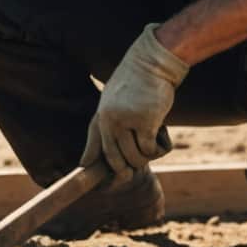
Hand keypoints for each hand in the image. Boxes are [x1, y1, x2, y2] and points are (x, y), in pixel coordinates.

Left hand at [81, 24, 189, 181]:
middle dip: (132, 166)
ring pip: (137, 158)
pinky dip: (160, 147)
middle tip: (144, 153)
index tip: (106, 184)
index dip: (100, 172)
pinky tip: (163, 133)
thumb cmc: (133, 84)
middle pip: (119, 162)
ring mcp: (127, 122)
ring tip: (154, 137)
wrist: (152, 63)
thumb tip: (84, 162)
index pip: (96, 153)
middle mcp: (110, 121)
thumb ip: (101, 131)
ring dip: (149, 154)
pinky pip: (152, 149)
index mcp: (100, 118)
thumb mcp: (110, 104)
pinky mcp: (146, 122)